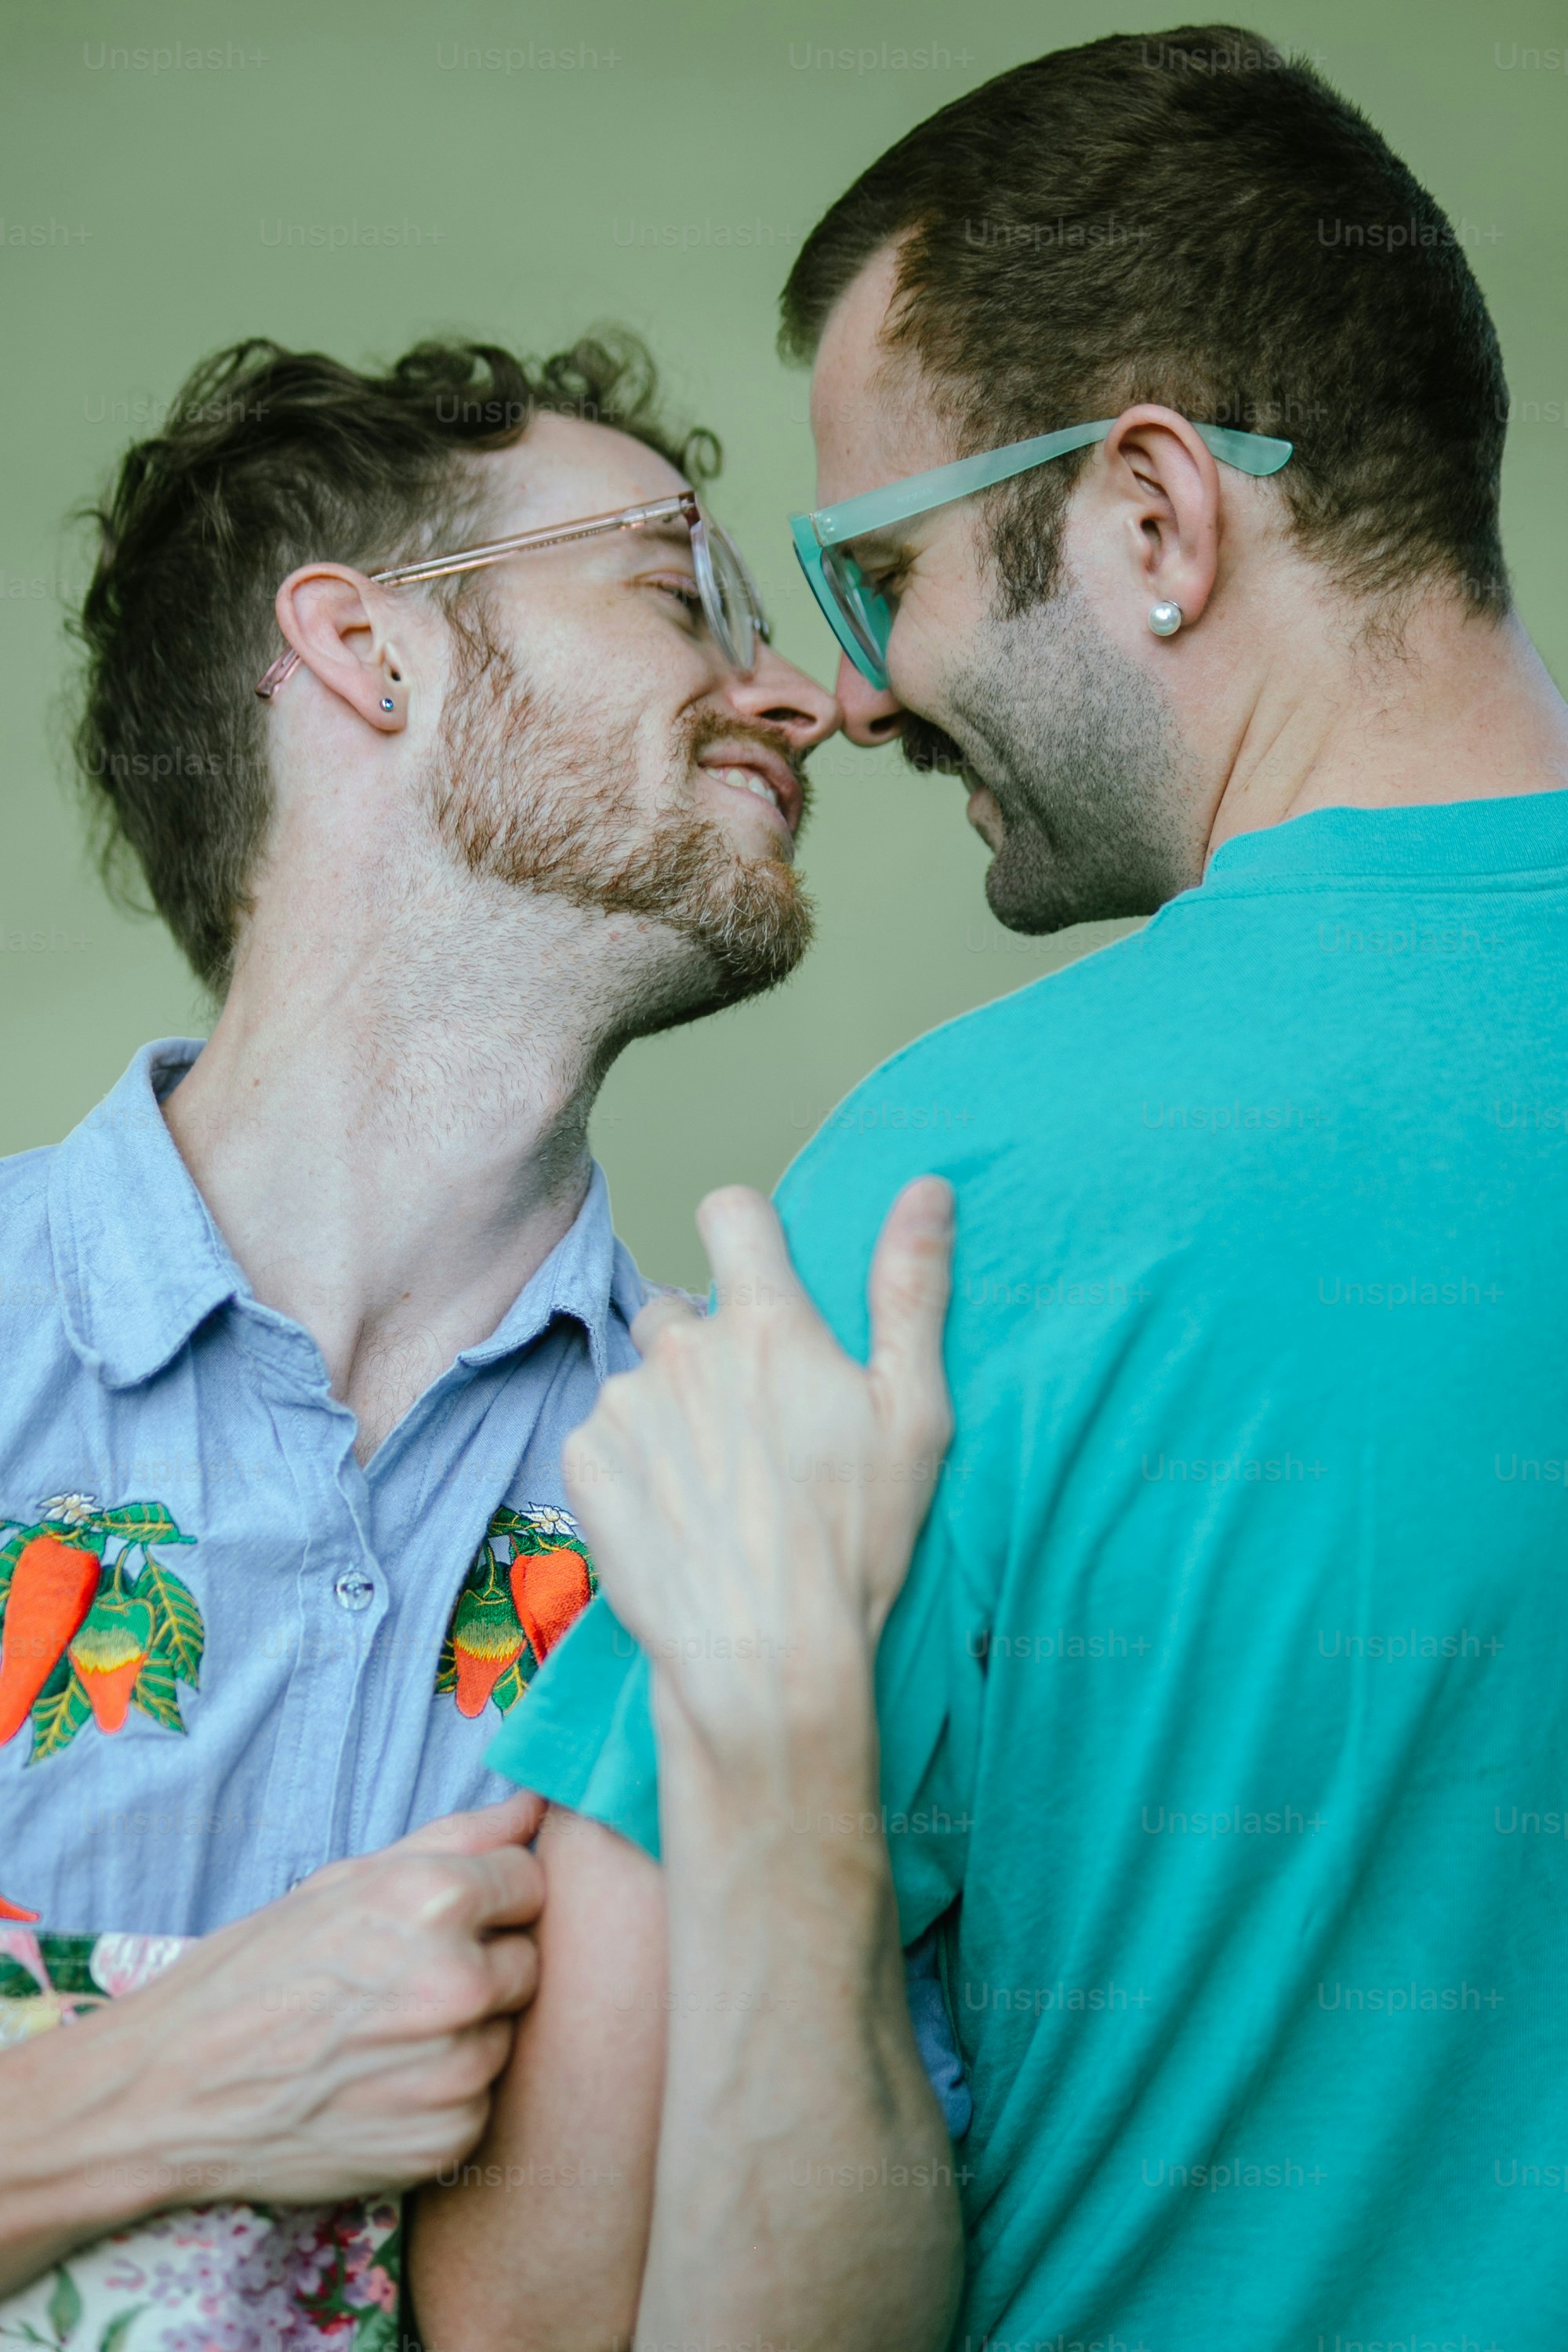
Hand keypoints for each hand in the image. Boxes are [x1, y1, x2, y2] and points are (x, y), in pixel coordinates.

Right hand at [64, 1791, 545, 2209]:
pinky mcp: (447, 2138)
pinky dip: (444, 2095)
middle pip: (529, 1960)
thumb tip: (535, 1804)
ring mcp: (455, 2068)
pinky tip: (381, 2086)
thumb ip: (456, 1838)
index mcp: (435, 1901)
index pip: (533, 1884)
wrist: (173, 2089)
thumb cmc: (255, 1971)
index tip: (447, 1919)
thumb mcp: (345, 1881)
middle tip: (404, 1981)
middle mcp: (457, 1982)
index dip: (492, 1899)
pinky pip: (481, 2100)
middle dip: (483, 1962)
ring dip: (467, 2032)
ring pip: (507, 2032)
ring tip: (385, 2035)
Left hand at [562, 1179, 953, 1756]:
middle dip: (708, 1351)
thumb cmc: (852, 1540)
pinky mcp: (581, 1462)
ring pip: (642, 1382)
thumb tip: (928, 1189)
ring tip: (714, 1490)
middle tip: (750, 1431)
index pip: (731, 1212)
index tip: (759, 1277)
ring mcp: (624, 1404)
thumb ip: (911, 1289)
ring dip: (668, 1415)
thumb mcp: (912, 1413)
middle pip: (681, 1309)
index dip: (745, 1234)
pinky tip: (672, 1517)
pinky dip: (628, 1468)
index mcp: (766, 1325)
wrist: (764, 1656)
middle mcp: (682, 1348)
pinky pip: (601, 1439)